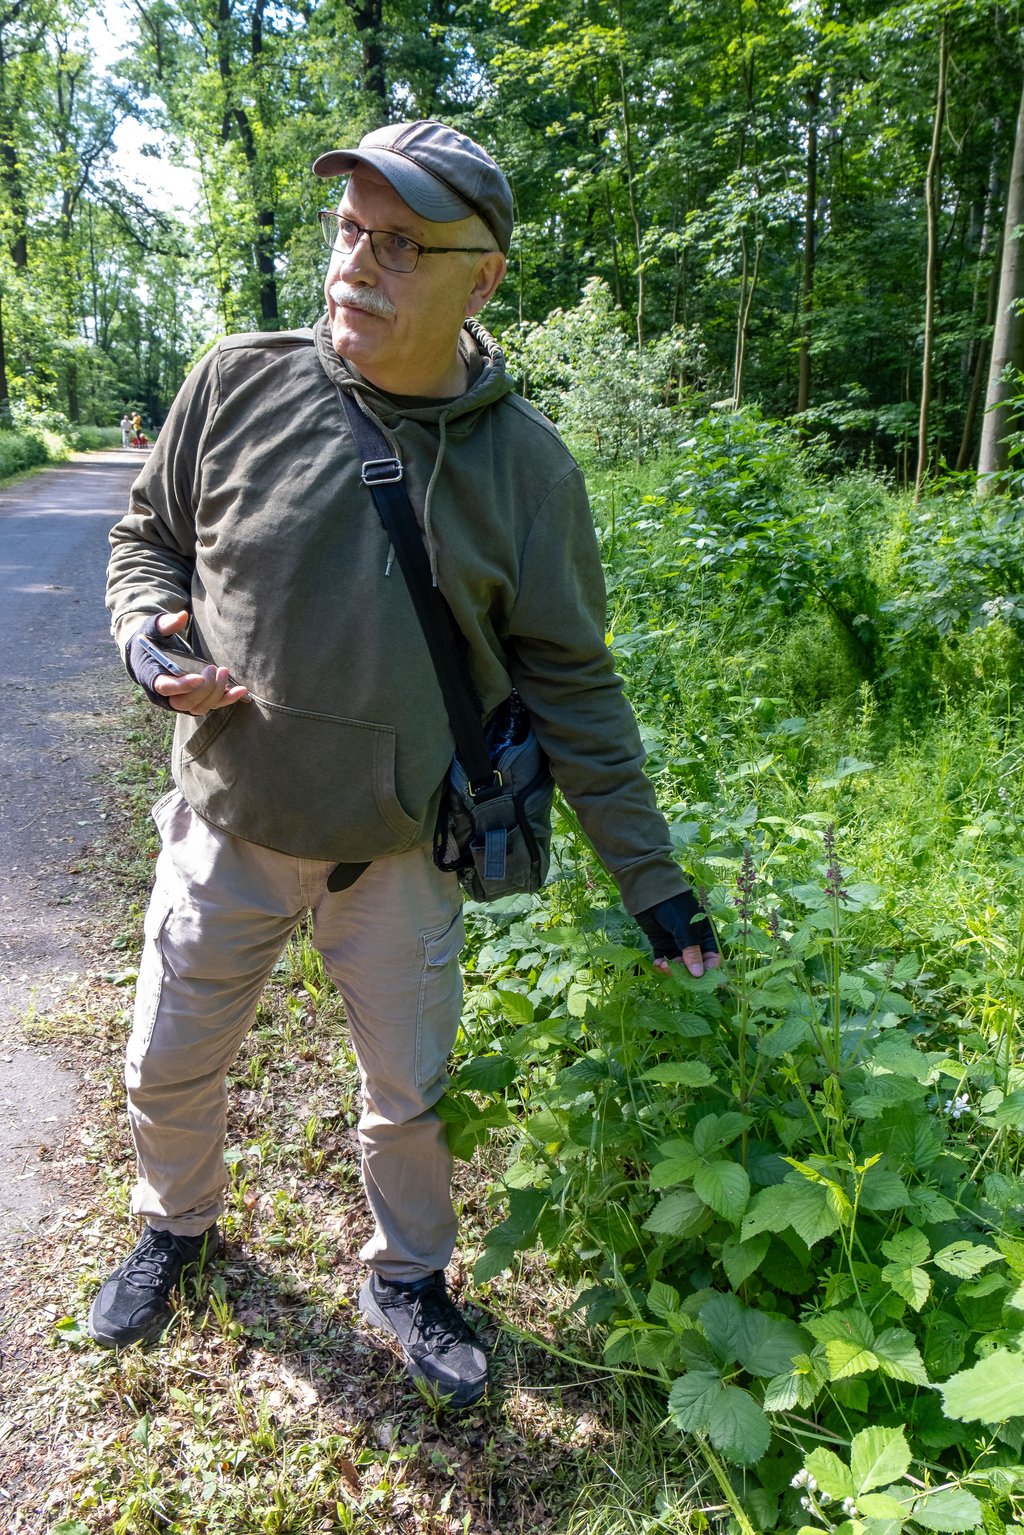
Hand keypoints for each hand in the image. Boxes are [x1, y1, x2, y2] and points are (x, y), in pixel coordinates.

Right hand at [126, 611, 248, 715]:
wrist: (150, 655)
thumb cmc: (152, 640)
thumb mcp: (153, 628)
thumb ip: (165, 623)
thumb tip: (182, 616)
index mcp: (151, 677)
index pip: (165, 687)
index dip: (182, 685)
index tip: (199, 678)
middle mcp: (164, 696)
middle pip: (184, 702)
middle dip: (204, 688)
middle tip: (215, 668)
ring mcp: (180, 701)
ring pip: (199, 707)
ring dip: (216, 693)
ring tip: (224, 671)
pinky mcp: (194, 701)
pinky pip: (211, 705)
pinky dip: (227, 699)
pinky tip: (242, 690)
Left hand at [635, 891, 720, 977]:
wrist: (651, 895)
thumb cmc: (675, 908)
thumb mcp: (686, 929)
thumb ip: (692, 952)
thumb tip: (698, 974)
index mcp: (705, 936)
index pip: (712, 957)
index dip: (709, 970)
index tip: (701, 981)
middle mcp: (693, 942)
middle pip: (694, 965)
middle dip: (687, 972)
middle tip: (678, 974)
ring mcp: (677, 944)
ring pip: (678, 965)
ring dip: (673, 969)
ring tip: (665, 966)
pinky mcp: (662, 944)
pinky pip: (664, 959)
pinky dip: (662, 964)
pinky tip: (658, 964)